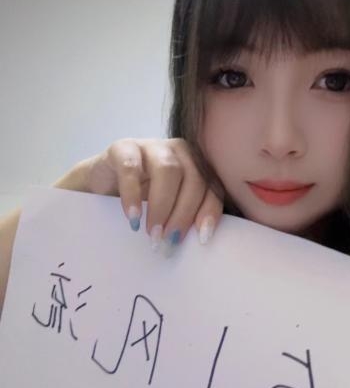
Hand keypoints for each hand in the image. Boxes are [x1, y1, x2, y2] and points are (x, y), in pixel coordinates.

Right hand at [56, 138, 223, 250]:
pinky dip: (133, 194)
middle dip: (183, 214)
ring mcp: (151, 146)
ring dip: (162, 206)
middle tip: (169, 242)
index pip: (212, 186)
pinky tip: (132, 218)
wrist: (99, 188)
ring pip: (167, 169)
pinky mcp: (122, 148)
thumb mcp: (168, 210)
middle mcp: (178, 151)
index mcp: (196, 164)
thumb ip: (186, 217)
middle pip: (193, 178)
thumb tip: (200, 242)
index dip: (209, 211)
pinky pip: (131, 167)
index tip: (202, 238)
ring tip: (152, 233)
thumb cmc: (141, 201)